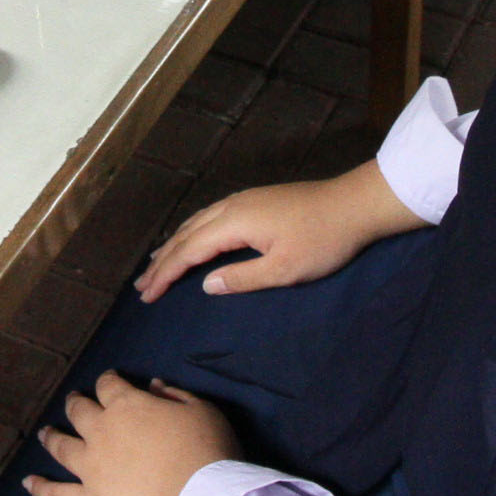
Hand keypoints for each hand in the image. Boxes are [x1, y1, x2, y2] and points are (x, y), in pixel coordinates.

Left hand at [23, 374, 239, 495]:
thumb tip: (151, 385)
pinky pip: (58, 495)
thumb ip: (174, 395)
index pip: (109, 385)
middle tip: (74, 402)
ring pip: (62, 447)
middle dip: (77, 403)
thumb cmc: (209, 453)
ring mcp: (91, 468)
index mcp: (128, 406)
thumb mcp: (202, 411)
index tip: (110, 380)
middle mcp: (102, 432)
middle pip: (80, 411)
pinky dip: (40, 488)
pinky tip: (27, 483)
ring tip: (45, 433)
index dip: (108, 381)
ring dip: (52, 437)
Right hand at [139, 162, 421, 302]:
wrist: (354, 205)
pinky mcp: (255, 200)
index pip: (188, 252)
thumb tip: (205, 285)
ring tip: (157, 262)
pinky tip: (193, 238)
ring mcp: (243, 200)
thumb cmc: (322, 241)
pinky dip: (192, 232)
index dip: (166, 275)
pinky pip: (209, 216)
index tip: (146, 295)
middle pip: (186, 235)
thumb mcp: (284, 270)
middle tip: (142, 285)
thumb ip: (242, 278)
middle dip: (163, 262)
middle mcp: (231, 207)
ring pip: (196, 222)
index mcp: (234, 223)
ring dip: (175, 244)